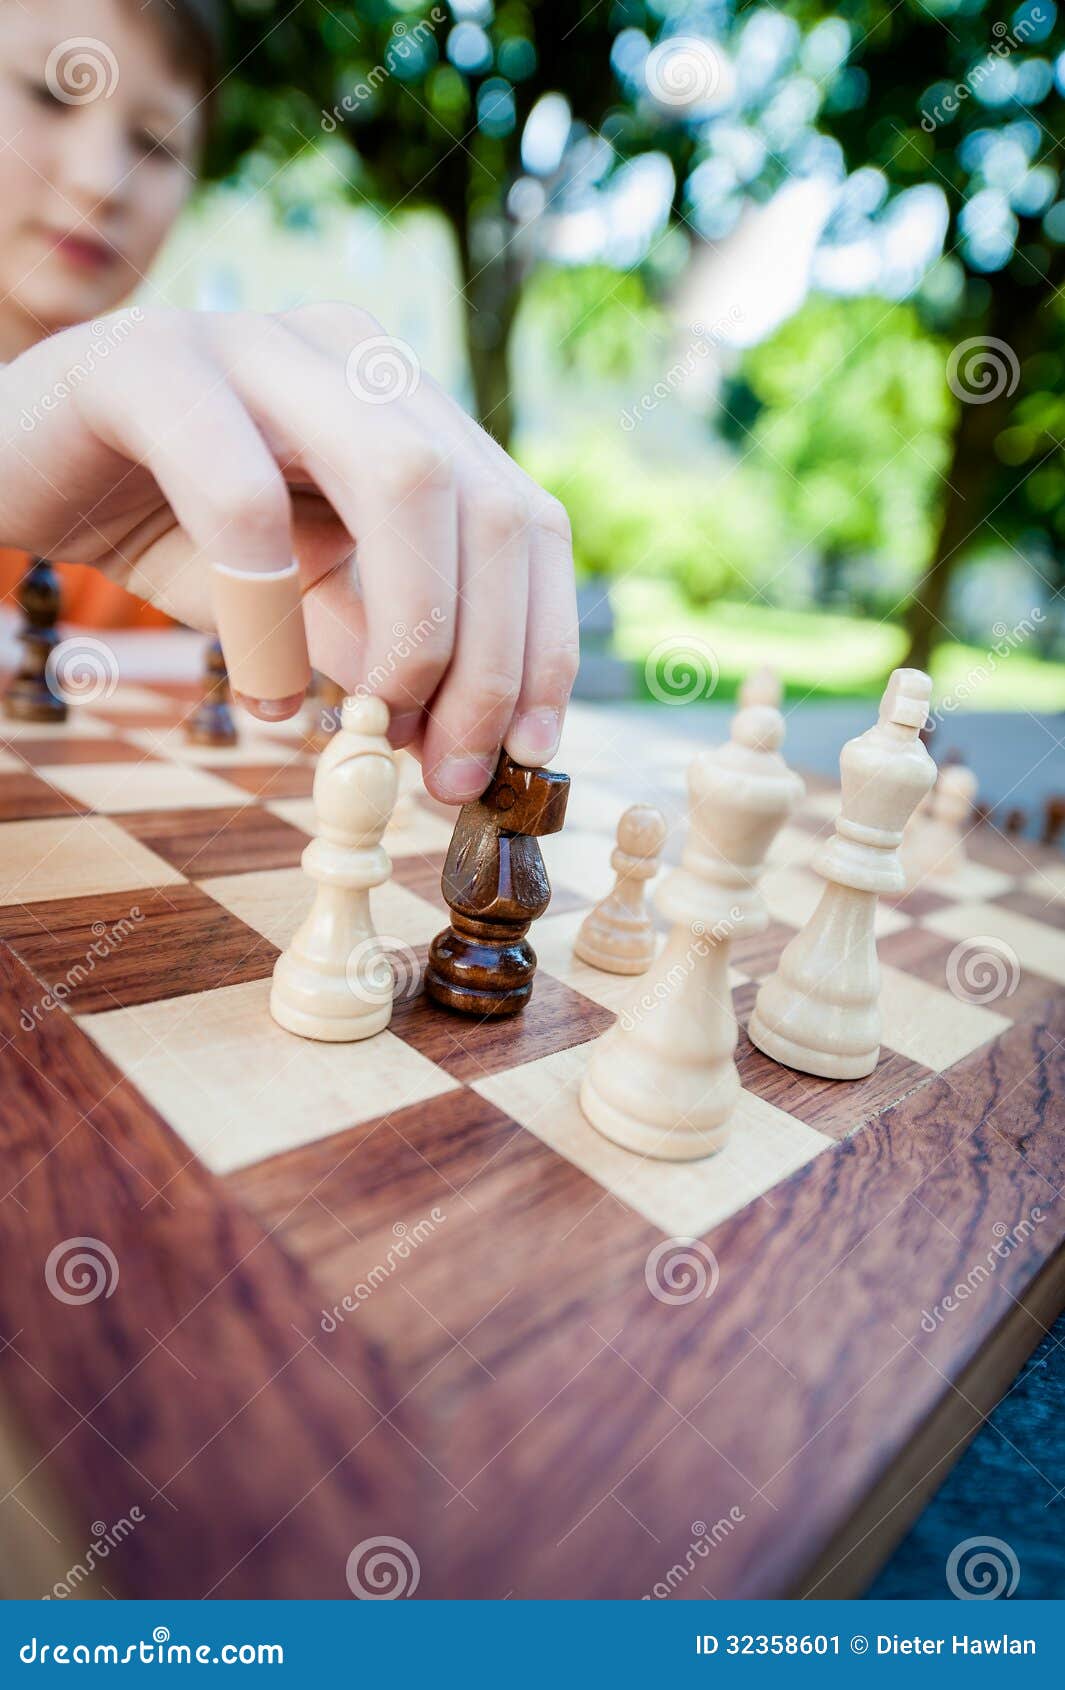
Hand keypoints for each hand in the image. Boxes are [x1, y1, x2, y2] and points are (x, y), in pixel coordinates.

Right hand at [0, 304, 578, 802]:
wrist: (3, 468)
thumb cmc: (161, 528)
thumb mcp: (295, 605)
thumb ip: (375, 644)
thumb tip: (460, 729)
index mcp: (400, 402)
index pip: (524, 516)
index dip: (544, 641)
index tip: (531, 753)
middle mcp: (350, 355)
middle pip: (486, 504)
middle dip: (486, 660)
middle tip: (446, 770)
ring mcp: (256, 341)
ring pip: (402, 479)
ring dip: (409, 631)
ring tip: (370, 726)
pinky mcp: (149, 364)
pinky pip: (244, 497)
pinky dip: (269, 619)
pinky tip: (262, 697)